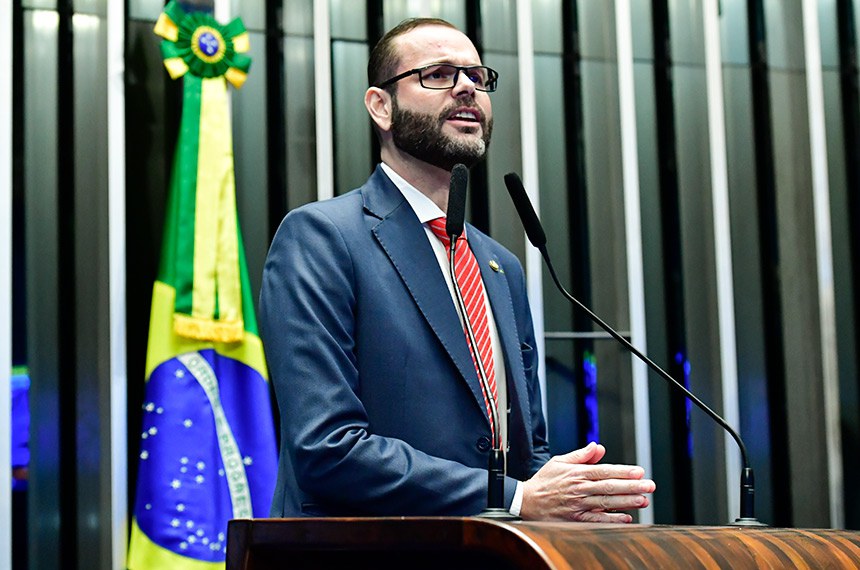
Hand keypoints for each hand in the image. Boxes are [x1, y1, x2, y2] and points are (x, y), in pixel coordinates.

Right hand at [519, 442, 654, 522]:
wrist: (526, 501)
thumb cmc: (544, 481)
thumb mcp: (560, 462)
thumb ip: (580, 455)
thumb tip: (598, 447)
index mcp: (577, 473)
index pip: (604, 471)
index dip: (623, 472)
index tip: (639, 472)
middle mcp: (579, 488)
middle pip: (609, 487)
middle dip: (631, 486)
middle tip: (649, 486)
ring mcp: (578, 505)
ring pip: (606, 503)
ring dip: (626, 502)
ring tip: (643, 500)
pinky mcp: (575, 519)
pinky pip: (596, 520)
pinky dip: (611, 519)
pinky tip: (626, 518)